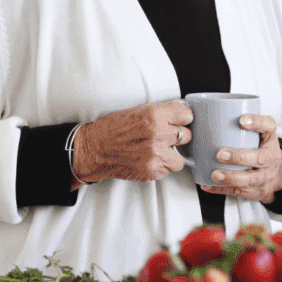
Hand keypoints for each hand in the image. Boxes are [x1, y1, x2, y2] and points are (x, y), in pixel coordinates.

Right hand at [72, 101, 192, 185]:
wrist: (94, 149)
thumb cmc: (113, 129)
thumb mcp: (139, 111)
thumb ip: (162, 113)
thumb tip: (181, 116)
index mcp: (155, 115)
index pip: (187, 116)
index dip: (182, 120)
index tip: (179, 123)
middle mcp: (158, 134)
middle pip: (186, 136)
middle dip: (177, 138)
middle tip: (164, 138)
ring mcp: (156, 154)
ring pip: (180, 159)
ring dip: (171, 156)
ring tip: (157, 152)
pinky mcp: (152, 170)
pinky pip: (167, 170)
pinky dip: (160, 167)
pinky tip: (147, 160)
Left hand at [199, 114, 281, 202]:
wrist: (278, 174)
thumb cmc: (262, 150)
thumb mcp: (260, 134)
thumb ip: (241, 125)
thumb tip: (209, 117)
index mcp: (270, 139)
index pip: (269, 126)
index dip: (257, 123)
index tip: (242, 120)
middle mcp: (271, 158)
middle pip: (260, 158)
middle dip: (239, 157)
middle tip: (220, 154)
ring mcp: (264, 177)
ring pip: (250, 179)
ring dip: (230, 177)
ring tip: (215, 174)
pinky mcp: (256, 191)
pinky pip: (239, 192)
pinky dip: (221, 189)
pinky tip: (209, 184)